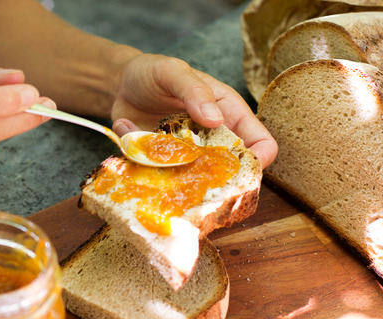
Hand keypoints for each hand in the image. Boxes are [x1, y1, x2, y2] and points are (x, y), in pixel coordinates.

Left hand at [110, 54, 276, 166]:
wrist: (121, 84)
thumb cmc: (154, 73)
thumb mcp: (174, 72)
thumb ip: (194, 90)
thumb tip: (215, 119)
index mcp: (229, 115)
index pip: (261, 144)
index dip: (258, 161)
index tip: (240, 172)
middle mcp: (214, 140)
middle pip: (231, 172)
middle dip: (214, 178)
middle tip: (184, 165)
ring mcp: (190, 156)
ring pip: (196, 183)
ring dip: (173, 172)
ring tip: (149, 144)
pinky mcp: (165, 165)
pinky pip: (161, 178)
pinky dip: (142, 161)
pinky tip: (127, 130)